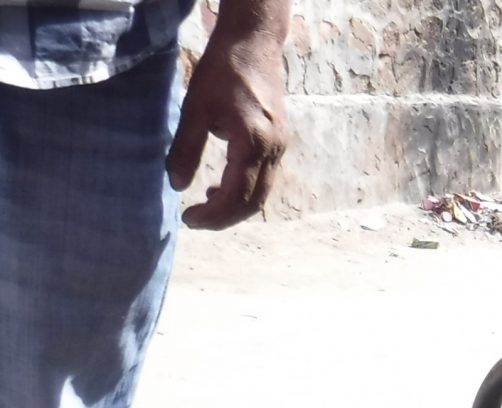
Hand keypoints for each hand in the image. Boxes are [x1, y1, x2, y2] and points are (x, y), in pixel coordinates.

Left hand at [167, 27, 287, 229]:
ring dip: (235, 206)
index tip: (188, 219)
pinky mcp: (279, 143)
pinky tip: (221, 186)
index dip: (213, 215)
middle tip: (194, 220)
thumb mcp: (195, 109)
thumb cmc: (222, 73)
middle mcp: (273, 151)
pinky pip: (265, 179)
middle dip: (225, 218)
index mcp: (253, 144)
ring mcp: (280, 148)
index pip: (237, 195)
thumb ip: (185, 149)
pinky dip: (245, 191)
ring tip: (206, 205)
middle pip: (255, 202)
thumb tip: (176, 185)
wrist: (254, 47)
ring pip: (263, 193)